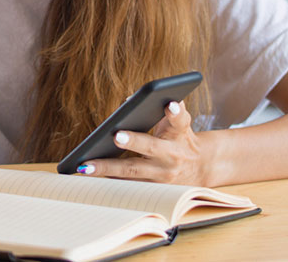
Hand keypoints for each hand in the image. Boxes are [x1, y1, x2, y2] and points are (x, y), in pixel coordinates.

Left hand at [77, 101, 207, 184]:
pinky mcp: (152, 188)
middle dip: (133, 141)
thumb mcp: (179, 122)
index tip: (170, 103)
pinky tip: (87, 173)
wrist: (201, 168)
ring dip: (108, 169)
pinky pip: (127, 183)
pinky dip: (107, 178)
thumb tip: (129, 100)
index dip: (176, 112)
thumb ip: (162, 109)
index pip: (180, 120)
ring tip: (85, 165)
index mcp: (179, 134)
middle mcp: (172, 155)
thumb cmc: (180, 138)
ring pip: (133, 171)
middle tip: (116, 136)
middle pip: (151, 147)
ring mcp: (162, 175)